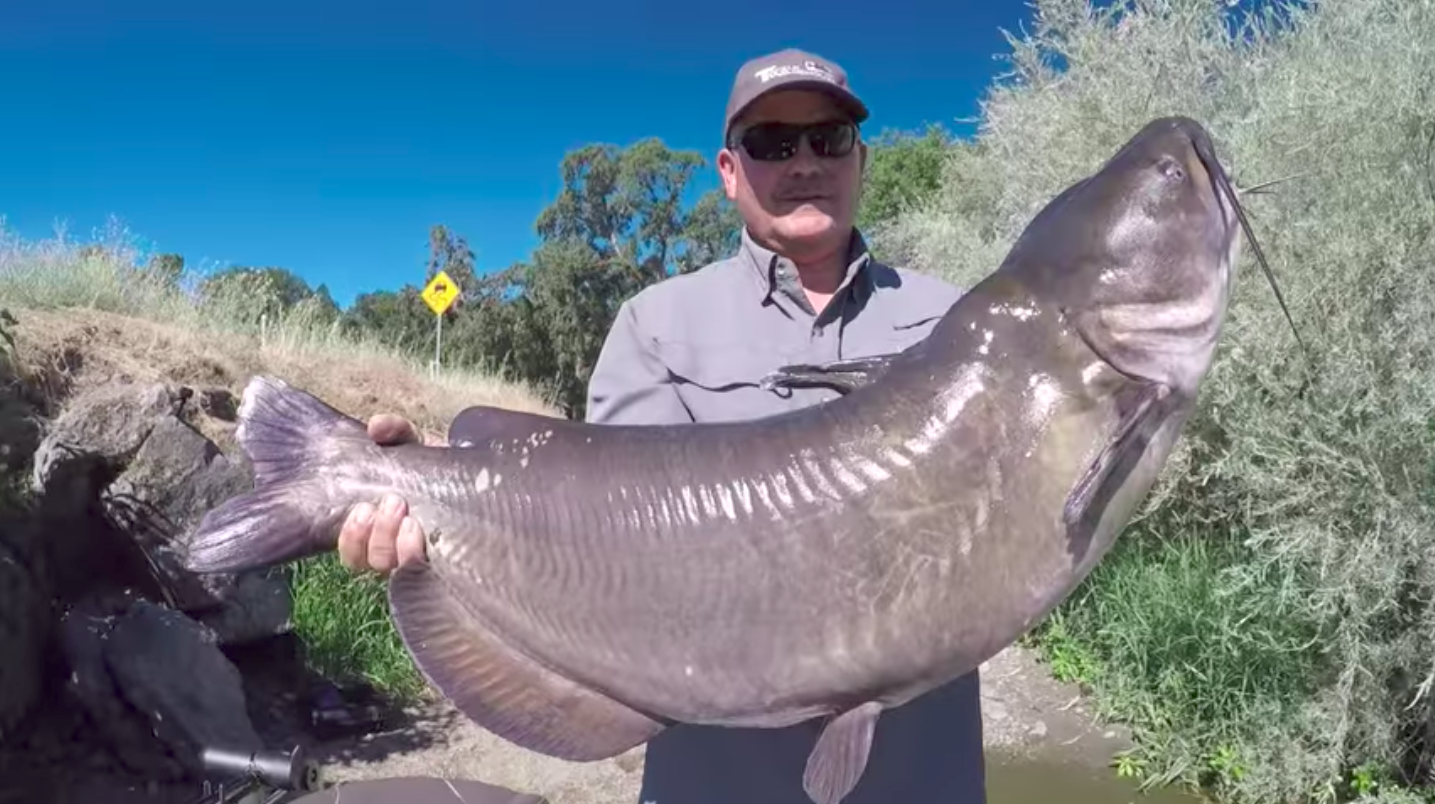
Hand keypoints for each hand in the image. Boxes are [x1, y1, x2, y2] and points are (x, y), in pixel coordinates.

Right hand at [337, 413, 429, 575]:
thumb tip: (377, 426)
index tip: (363, 510)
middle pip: (371, 561)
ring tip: (411, 521)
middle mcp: (396, 547)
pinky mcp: (445, 560)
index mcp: (378, 525)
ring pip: (395, 571)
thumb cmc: (435, 464)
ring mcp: (420, 555)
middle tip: (394, 503)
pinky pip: (425, 573)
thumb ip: (395, 431)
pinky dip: (418, 555)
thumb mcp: (414, 444)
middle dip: (379, 535)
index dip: (352, 538)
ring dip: (397, 546)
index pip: (352, 551)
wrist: (475, 473)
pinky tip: (427, 537)